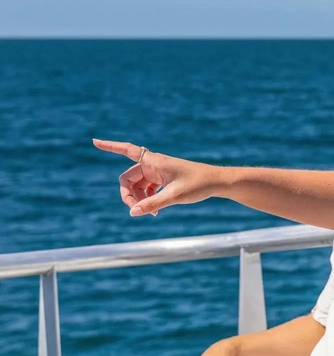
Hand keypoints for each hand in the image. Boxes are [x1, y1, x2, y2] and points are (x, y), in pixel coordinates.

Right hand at [93, 139, 220, 215]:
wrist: (216, 182)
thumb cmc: (198, 184)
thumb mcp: (174, 196)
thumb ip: (152, 204)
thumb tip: (133, 212)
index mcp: (154, 161)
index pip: (127, 150)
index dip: (110, 146)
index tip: (94, 142)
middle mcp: (153, 164)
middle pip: (128, 179)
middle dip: (129, 196)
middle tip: (137, 211)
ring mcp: (157, 172)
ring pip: (137, 186)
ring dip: (139, 200)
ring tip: (151, 213)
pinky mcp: (162, 180)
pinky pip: (146, 190)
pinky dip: (147, 199)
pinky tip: (154, 211)